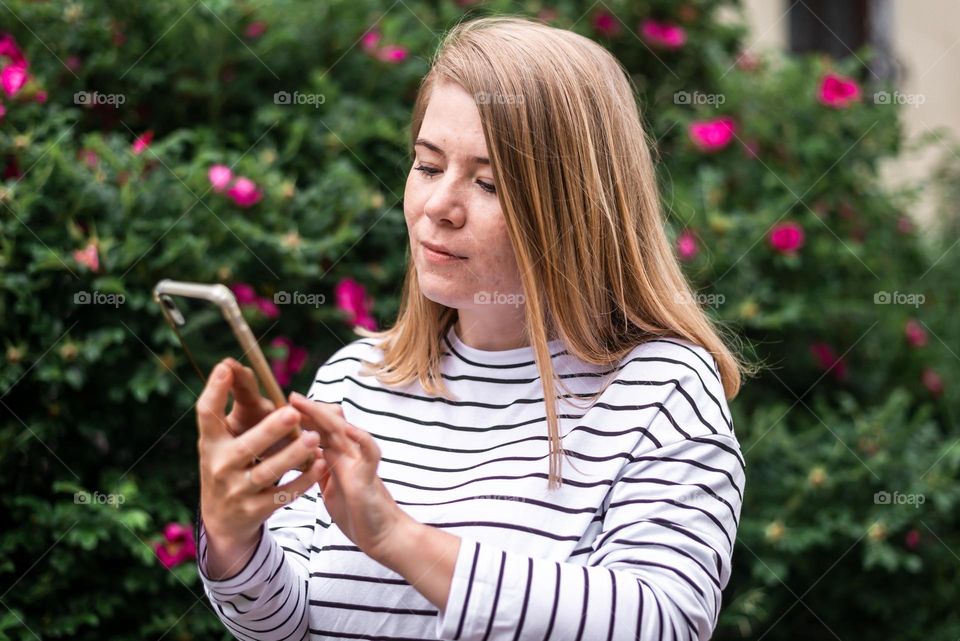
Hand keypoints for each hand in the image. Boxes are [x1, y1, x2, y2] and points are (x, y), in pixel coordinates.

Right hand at [197, 361, 323, 549]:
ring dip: (292, 455)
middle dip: (269, 430)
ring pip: (268, 472)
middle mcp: (220, 466)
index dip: (214, 391)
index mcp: (211, 443)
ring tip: (314, 438)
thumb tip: (230, 364)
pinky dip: (302, 480)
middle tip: (292, 412)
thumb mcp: (224, 439)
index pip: (206, 415)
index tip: (226, 367)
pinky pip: (282, 495)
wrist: (222, 521)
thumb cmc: (229, 464)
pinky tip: (319, 464)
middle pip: (246, 447)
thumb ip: (232, 405)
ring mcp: (237, 491)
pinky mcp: (255, 510)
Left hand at [288, 391, 414, 562]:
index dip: (302, 419)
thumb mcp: (330, 489)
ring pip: (344, 431)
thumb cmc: (357, 512)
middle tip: (290, 397)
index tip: (281, 409)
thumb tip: (303, 458)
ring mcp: (360, 462)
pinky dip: (361, 439)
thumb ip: (320, 471)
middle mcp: (349, 455)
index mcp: (337, 458)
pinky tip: (349, 429)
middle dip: (309, 411)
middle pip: (329, 425)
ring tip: (307, 404)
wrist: (382, 535)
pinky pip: (369, 452)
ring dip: (325, 417)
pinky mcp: (369, 476)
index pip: (319, 431)